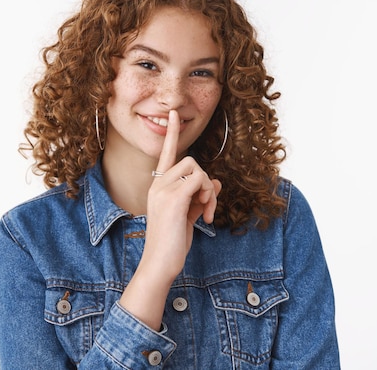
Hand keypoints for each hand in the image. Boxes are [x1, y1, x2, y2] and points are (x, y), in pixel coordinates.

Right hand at [144, 109, 221, 277]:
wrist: (160, 262)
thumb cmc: (173, 241)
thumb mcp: (189, 214)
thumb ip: (201, 195)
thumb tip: (218, 181)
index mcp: (159, 185)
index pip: (166, 152)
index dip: (171, 133)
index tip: (174, 114)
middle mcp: (158, 183)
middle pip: (191, 161)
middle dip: (206, 181)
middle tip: (208, 205)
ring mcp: (163, 190)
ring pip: (197, 169)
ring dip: (208, 189)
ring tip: (205, 211)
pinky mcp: (172, 199)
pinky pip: (199, 181)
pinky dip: (208, 196)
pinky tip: (205, 216)